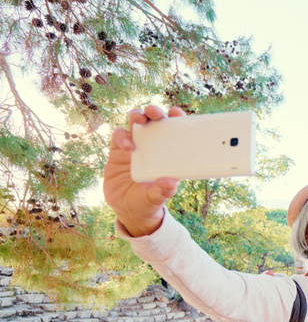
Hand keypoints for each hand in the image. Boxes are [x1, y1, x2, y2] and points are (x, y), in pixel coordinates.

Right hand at [103, 105, 184, 235]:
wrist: (127, 209)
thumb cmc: (147, 202)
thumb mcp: (156, 198)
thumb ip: (163, 191)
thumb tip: (172, 182)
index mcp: (168, 153)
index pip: (174, 130)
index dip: (175, 118)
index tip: (176, 113)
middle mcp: (153, 146)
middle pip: (154, 120)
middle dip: (154, 111)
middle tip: (155, 113)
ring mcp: (135, 146)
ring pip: (135, 122)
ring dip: (137, 115)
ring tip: (139, 118)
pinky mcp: (118, 151)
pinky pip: (119, 135)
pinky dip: (122, 136)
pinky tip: (127, 146)